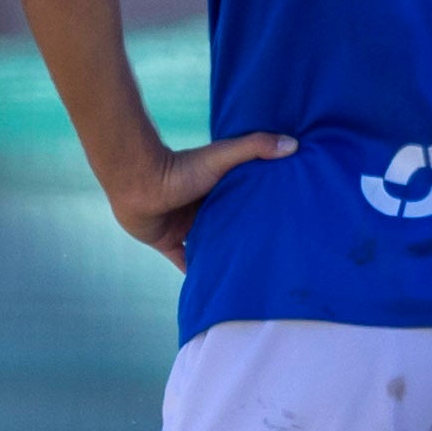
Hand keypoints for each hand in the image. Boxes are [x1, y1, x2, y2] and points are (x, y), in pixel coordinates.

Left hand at [102, 133, 296, 270]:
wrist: (137, 182)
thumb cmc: (180, 168)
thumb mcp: (223, 156)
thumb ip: (254, 147)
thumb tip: (294, 144)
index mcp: (216, 190)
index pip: (243, 204)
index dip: (261, 214)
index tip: (285, 226)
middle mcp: (201, 209)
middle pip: (227, 227)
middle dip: (243, 239)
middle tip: (271, 257)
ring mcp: (184, 226)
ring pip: (208, 246)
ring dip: (221, 257)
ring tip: (249, 275)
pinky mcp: (166, 241)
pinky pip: (184, 261)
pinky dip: (196, 272)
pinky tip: (214, 286)